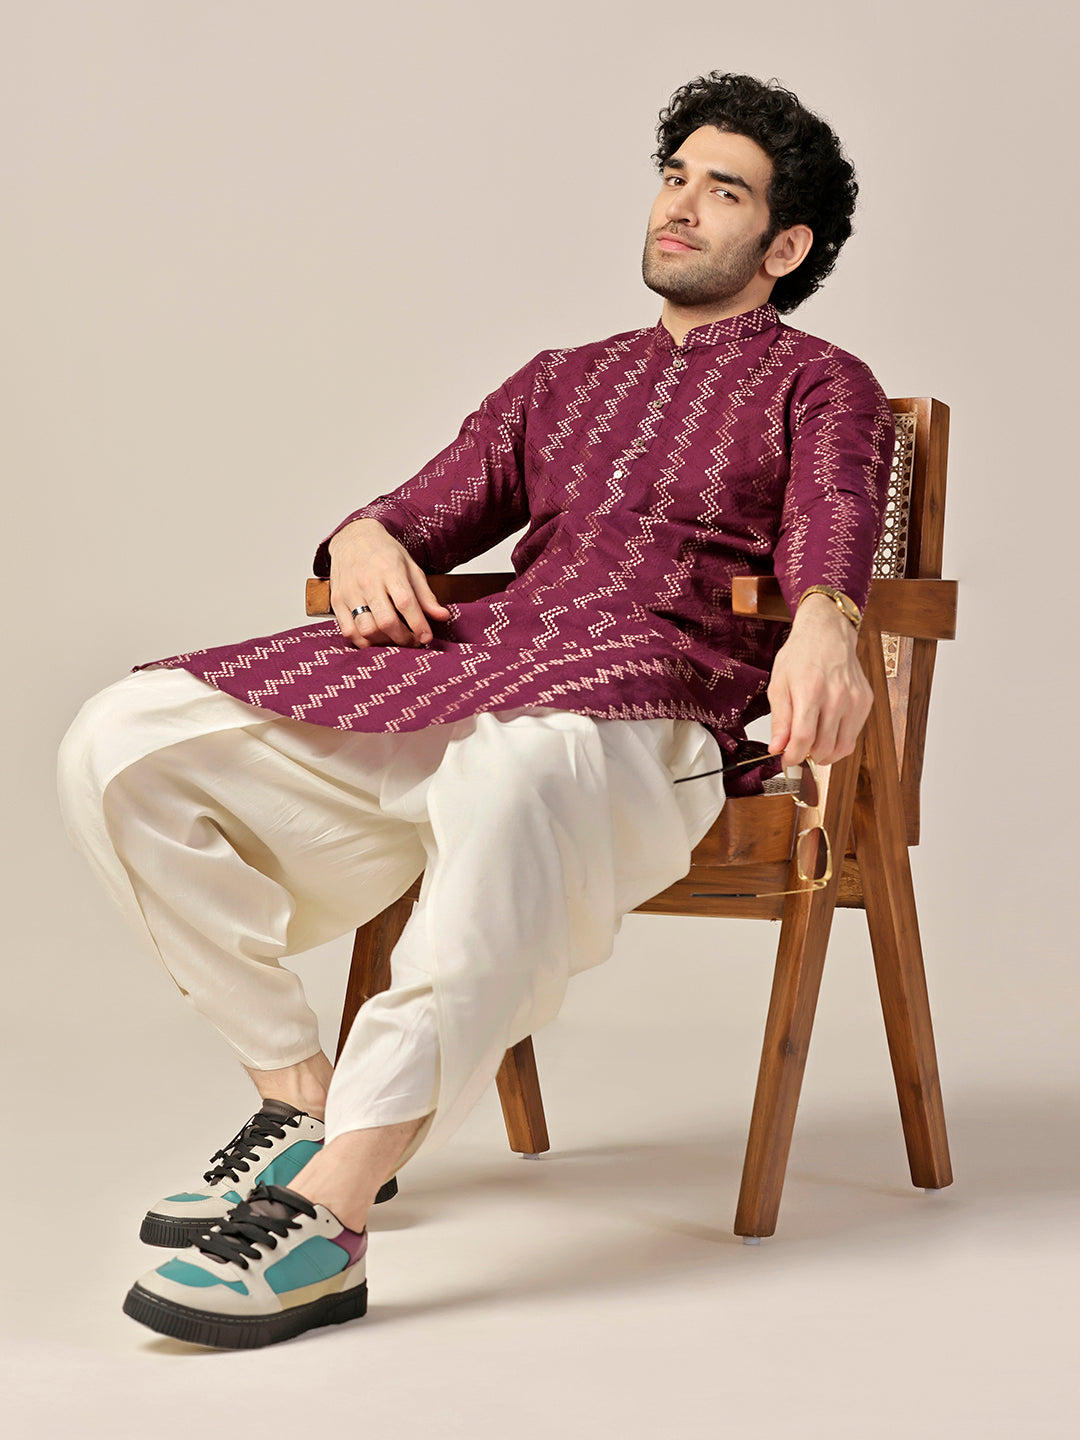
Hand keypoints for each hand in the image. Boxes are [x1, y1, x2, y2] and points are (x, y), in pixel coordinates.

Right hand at [327, 519, 450, 648]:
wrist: (354, 539)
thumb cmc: (385, 554)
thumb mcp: (411, 568)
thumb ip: (426, 595)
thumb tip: (443, 616)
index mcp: (390, 570)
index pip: (406, 603)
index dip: (418, 625)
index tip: (427, 637)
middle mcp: (368, 581)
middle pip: (386, 621)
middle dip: (403, 638)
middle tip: (413, 641)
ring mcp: (350, 592)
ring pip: (366, 629)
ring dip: (384, 642)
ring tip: (394, 639)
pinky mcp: (336, 601)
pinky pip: (348, 631)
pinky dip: (363, 642)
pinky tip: (375, 638)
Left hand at [767, 594, 872, 766]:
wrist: (827, 633)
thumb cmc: (800, 656)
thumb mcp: (778, 685)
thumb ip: (779, 720)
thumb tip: (777, 748)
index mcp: (810, 690)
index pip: (803, 738)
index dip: (793, 756)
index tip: (786, 759)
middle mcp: (836, 696)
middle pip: (824, 747)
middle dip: (808, 757)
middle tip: (798, 750)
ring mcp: (855, 700)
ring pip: (842, 747)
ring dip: (825, 754)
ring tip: (812, 745)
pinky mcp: (865, 701)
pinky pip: (853, 736)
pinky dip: (839, 741)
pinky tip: (827, 730)